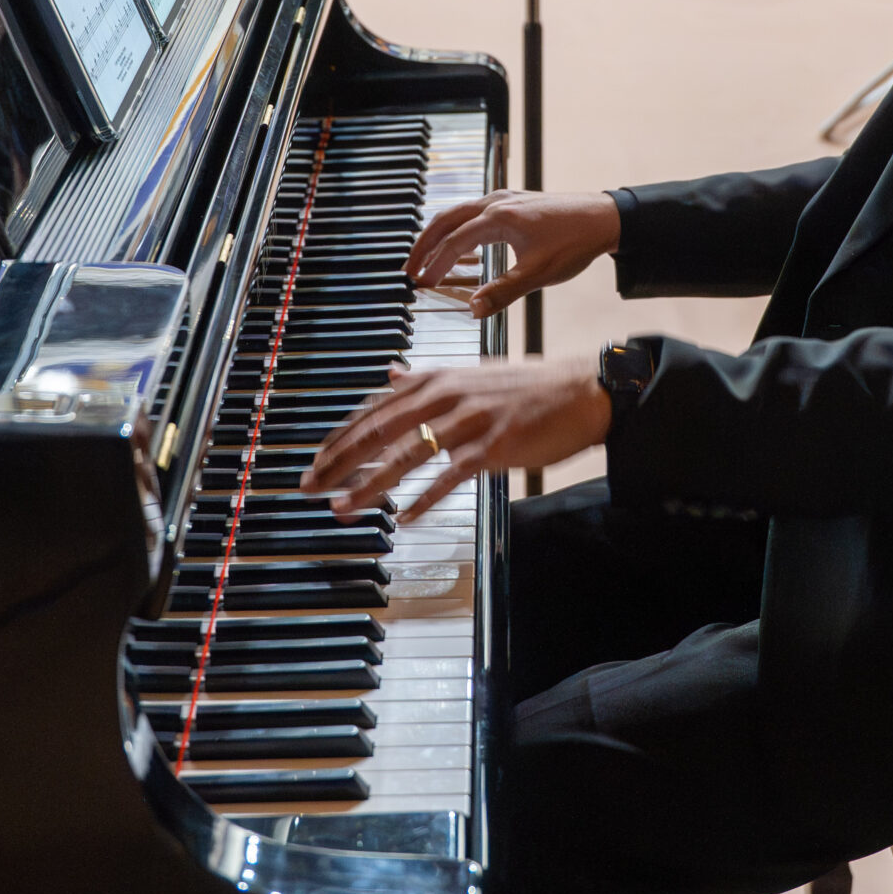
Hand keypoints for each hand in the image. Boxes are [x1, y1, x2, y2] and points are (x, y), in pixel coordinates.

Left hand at [301, 359, 609, 520]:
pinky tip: (405, 518)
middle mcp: (445, 396)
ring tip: (344, 506)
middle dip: (338, 463)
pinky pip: (450, 475)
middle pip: (377, 432)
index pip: (373, 412)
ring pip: (405, 454)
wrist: (581, 391)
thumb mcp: (469, 376)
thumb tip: (392, 376)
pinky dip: (425, 498)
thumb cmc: (526, 388)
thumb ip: (426, 381)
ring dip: (369, 484)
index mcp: (434, 381)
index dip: (339, 439)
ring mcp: (468, 420)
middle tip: (311, 488)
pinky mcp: (493, 445)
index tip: (315, 464)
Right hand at [406, 189, 619, 317]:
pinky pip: (472, 212)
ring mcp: (503, 198)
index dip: (435, 265)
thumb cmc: (575, 242)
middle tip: (409, 268)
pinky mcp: (512, 200)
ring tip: (425, 257)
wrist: (604, 218)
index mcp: (498, 217)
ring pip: (457, 214)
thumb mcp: (538, 274)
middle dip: (424, 245)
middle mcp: (496, 202)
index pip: (454, 243)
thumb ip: (502, 292)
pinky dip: (457, 228)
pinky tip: (460, 245)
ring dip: (438, 235)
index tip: (420, 283)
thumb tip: (474, 310)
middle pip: (446, 221)